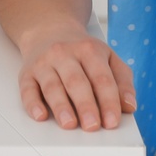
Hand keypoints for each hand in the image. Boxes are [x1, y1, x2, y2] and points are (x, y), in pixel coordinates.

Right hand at [16, 22, 136, 130]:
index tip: (112, 121)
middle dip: (85, 105)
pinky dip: (32, 103)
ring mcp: (44, 62)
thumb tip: (129, 106)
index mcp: (89, 50)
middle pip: (76, 81)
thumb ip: (122, 81)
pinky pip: (27, 88)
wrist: (50, 29)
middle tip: (92, 125)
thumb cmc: (82, 51)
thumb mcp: (108, 58)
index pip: (101, 78)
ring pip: (52, 85)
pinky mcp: (27, 72)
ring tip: (69, 124)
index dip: (108, 100)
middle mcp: (65, 54)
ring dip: (60, 106)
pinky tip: (40, 115)